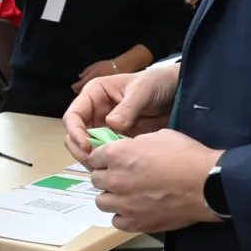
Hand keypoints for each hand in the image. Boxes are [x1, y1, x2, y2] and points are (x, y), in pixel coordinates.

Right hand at [64, 62, 178, 161]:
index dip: (76, 131)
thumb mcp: (142, 91)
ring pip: (88, 146)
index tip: (87, 146)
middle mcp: (95, 111)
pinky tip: (116, 167)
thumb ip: (127, 108)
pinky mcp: (116, 138)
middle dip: (81, 149)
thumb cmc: (157, 83)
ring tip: (104, 167)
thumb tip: (111, 124)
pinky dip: (106, 161)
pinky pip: (105, 152)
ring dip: (92, 157)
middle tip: (94, 162)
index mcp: (94, 94)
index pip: (74, 115)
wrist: (176, 93)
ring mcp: (105, 126)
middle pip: (76, 134)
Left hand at [87, 130, 224, 233]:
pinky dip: (123, 216)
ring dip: (111, 197)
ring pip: (101, 202)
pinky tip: (134, 210)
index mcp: (118, 154)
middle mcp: (115, 179)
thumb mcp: (159, 136)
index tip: (112, 161)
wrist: (207, 184)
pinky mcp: (135, 222)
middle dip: (107, 177)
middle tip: (123, 177)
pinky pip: (116, 221)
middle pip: (96, 180)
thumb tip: (130, 150)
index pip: (94, 157)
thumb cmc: (186, 156)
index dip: (104, 158)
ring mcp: (123, 203)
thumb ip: (137, 143)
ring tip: (127, 196)